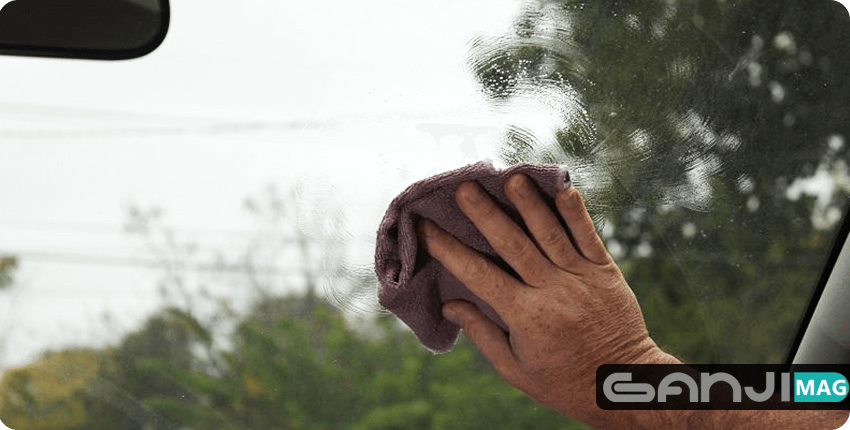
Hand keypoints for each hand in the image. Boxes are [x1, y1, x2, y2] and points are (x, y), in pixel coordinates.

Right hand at [418, 173, 674, 426]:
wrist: (621, 387)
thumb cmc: (561, 381)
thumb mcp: (514, 369)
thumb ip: (483, 333)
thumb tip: (450, 304)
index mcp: (525, 316)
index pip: (479, 275)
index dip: (449, 250)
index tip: (426, 228)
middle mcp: (552, 291)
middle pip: (513, 244)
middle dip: (485, 214)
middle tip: (463, 188)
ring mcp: (581, 278)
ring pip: (551, 233)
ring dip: (530, 204)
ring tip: (511, 178)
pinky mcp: (605, 272)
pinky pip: (589, 237)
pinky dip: (577, 213)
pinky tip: (565, 189)